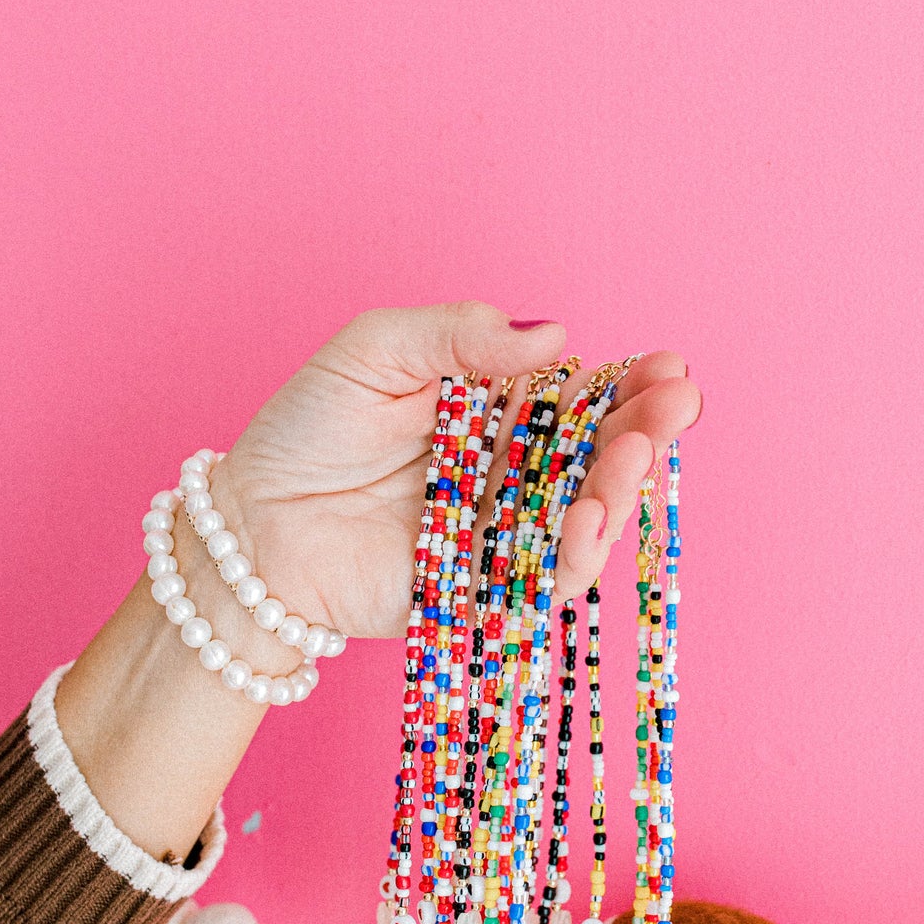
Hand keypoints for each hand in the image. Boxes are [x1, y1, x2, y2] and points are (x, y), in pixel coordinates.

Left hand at [209, 303, 702, 638]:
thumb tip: (553, 336)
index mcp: (496, 407)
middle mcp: (512, 470)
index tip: (668, 367)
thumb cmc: (305, 430)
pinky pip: (547, 578)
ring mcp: (504, 531)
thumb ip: (458, 336)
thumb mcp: (375, 351)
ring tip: (632, 458)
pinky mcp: (485, 588)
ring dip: (621, 488)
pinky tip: (590, 519)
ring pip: (587, 515)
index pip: (580, 394)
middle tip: (675, 407)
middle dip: (646, 430)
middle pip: (599, 453)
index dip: (629, 383)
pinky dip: (577, 554)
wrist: (248, 526)